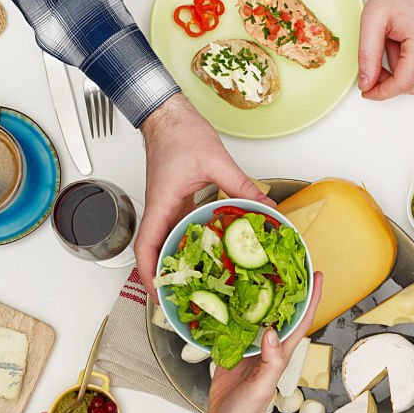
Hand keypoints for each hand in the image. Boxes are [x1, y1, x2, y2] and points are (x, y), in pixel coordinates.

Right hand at [136, 94, 267, 300]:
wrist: (168, 114)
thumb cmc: (180, 132)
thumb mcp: (216, 161)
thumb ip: (242, 186)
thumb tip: (268, 207)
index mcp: (162, 204)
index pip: (145, 247)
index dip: (149, 274)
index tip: (159, 293)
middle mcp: (160, 209)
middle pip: (154, 252)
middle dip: (165, 278)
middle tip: (184, 298)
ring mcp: (166, 207)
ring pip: (165, 243)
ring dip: (177, 264)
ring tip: (198, 284)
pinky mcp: (175, 203)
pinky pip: (178, 231)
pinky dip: (188, 246)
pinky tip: (209, 254)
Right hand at [207, 272, 321, 412]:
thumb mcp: (262, 389)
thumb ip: (270, 363)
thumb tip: (272, 334)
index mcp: (281, 352)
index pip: (301, 319)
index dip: (311, 296)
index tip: (316, 274)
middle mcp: (268, 346)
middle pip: (280, 311)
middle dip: (284, 286)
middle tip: (281, 260)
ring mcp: (250, 348)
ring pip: (256, 314)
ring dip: (257, 294)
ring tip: (253, 269)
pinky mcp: (232, 351)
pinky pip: (232, 325)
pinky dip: (231, 310)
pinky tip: (224, 296)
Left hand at [358, 0, 413, 100]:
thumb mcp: (373, 20)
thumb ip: (367, 56)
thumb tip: (367, 82)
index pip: (403, 84)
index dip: (382, 92)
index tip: (368, 91)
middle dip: (392, 82)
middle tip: (375, 69)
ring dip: (405, 70)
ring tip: (393, 43)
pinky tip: (405, 43)